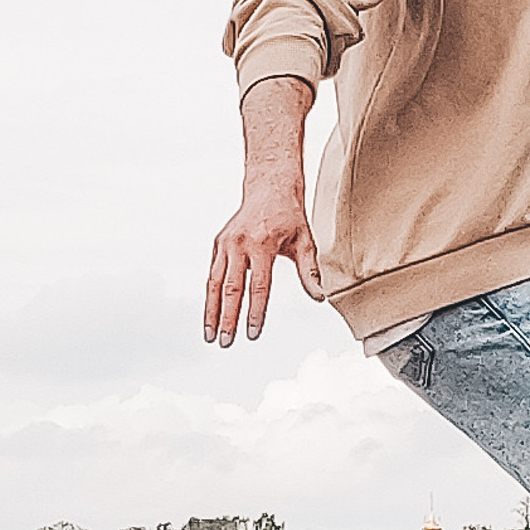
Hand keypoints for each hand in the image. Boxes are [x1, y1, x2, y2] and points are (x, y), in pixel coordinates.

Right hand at [204, 177, 322, 347]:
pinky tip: (210, 313)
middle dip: (228, 319)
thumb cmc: (289, 215)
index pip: (259, 287)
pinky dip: (210, 296)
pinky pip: (212, 274)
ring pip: (215, 284)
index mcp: (262, 244)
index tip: (253, 333)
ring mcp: (226, 243)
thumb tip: (319, 296)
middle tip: (226, 341)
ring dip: (211, 311)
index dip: (255, 312)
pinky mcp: (218, 244)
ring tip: (210, 334)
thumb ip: (309, 271)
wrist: (269, 188)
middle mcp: (240, 244)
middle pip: (232, 289)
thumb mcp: (305, 240)